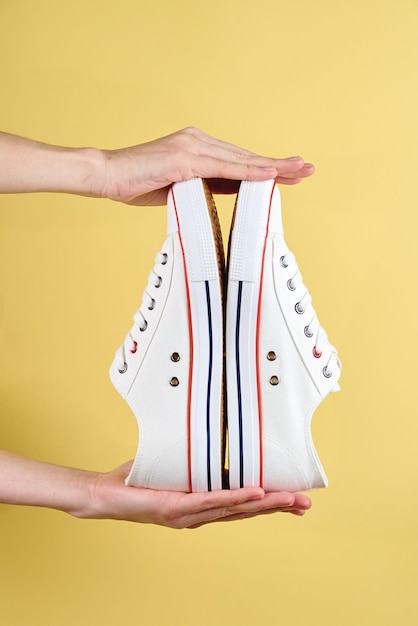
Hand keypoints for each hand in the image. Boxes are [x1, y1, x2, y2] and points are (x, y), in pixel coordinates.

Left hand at [85, 461, 311, 528]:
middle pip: (246, 511)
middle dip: (278, 507)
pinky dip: (234, 497)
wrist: (105, 495)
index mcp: (203, 506)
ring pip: (234, 508)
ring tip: (290, 499)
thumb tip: (210, 430)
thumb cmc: (138, 480)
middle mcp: (200, 515)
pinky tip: (254, 493)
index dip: (271, 505)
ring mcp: (188, 514)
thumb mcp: (174, 466)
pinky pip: (209, 501)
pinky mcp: (175, 507)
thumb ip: (193, 457)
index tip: (297, 502)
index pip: (243, 506)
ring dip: (265, 503)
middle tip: (306, 503)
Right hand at [101, 127, 314, 205]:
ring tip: (298, 171)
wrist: (106, 174)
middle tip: (306, 169)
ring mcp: (191, 147)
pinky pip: (222, 167)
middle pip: (245, 156)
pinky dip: (247, 172)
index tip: (289, 173)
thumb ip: (205, 185)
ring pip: (240, 160)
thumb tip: (231, 191)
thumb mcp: (179, 186)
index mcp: (196, 146)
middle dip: (278, 165)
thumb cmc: (136, 182)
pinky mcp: (183, 158)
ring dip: (271, 167)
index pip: (238, 159)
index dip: (265, 167)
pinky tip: (268, 176)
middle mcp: (197, 140)